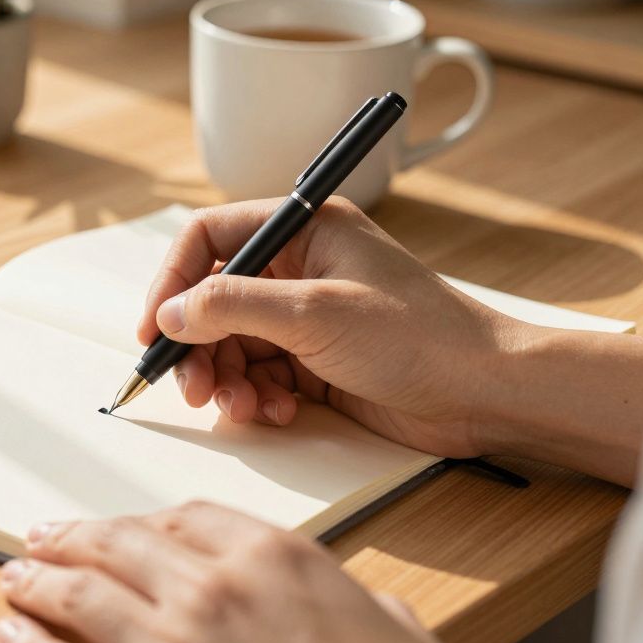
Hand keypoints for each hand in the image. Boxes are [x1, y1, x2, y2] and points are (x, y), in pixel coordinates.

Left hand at [0, 501, 438, 642]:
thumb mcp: (392, 626)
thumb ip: (353, 600)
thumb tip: (361, 603)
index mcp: (274, 556)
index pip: (188, 517)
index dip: (142, 522)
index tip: (121, 527)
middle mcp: (216, 586)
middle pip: (120, 543)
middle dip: (72, 538)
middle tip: (41, 538)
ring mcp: (176, 637)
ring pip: (84, 591)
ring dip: (40, 581)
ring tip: (15, 577)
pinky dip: (32, 640)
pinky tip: (11, 631)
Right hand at [136, 197, 520, 458]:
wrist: (487, 393)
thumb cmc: (419, 337)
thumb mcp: (314, 314)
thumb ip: (232, 307)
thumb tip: (171, 314)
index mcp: (304, 230)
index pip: (210, 239)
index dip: (173, 282)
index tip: (155, 330)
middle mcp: (300, 267)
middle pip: (213, 299)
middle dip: (198, 346)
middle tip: (192, 388)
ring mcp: (306, 316)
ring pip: (232, 343)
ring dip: (226, 379)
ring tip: (240, 408)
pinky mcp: (315, 360)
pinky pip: (259, 375)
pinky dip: (256, 397)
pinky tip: (276, 413)